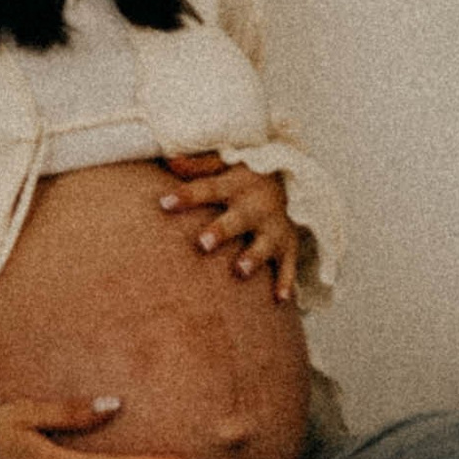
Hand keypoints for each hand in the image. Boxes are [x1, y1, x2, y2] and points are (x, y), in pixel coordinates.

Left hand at [156, 153, 302, 301]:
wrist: (293, 181)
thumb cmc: (246, 176)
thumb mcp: (224, 164)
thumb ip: (198, 166)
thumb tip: (169, 159)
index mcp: (236, 184)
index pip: (207, 189)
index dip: (187, 196)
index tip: (164, 203)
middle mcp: (256, 206)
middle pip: (238, 218)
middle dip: (222, 231)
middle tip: (203, 243)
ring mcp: (274, 226)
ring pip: (265, 243)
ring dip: (253, 257)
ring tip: (240, 271)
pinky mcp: (289, 244)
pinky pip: (289, 264)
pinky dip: (286, 280)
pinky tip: (280, 298)